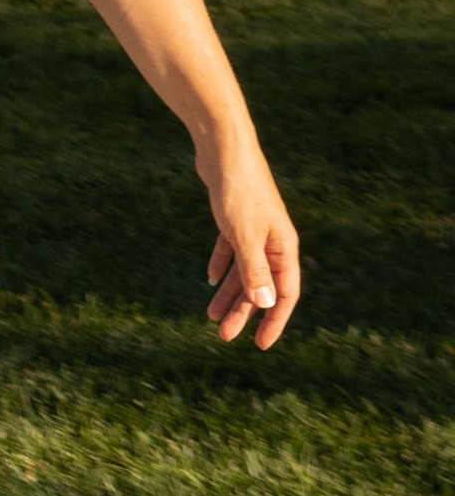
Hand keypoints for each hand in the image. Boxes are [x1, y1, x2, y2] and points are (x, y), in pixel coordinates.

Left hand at [201, 140, 299, 349]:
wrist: (224, 150)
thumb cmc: (238, 191)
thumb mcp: (245, 236)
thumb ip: (254, 270)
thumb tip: (265, 303)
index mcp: (283, 247)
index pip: (285, 293)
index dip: (274, 320)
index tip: (260, 344)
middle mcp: (272, 240)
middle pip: (260, 285)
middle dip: (243, 312)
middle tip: (223, 336)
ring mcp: (254, 229)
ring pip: (243, 270)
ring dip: (229, 294)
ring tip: (210, 316)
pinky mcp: (234, 218)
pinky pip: (231, 249)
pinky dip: (221, 264)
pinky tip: (209, 279)